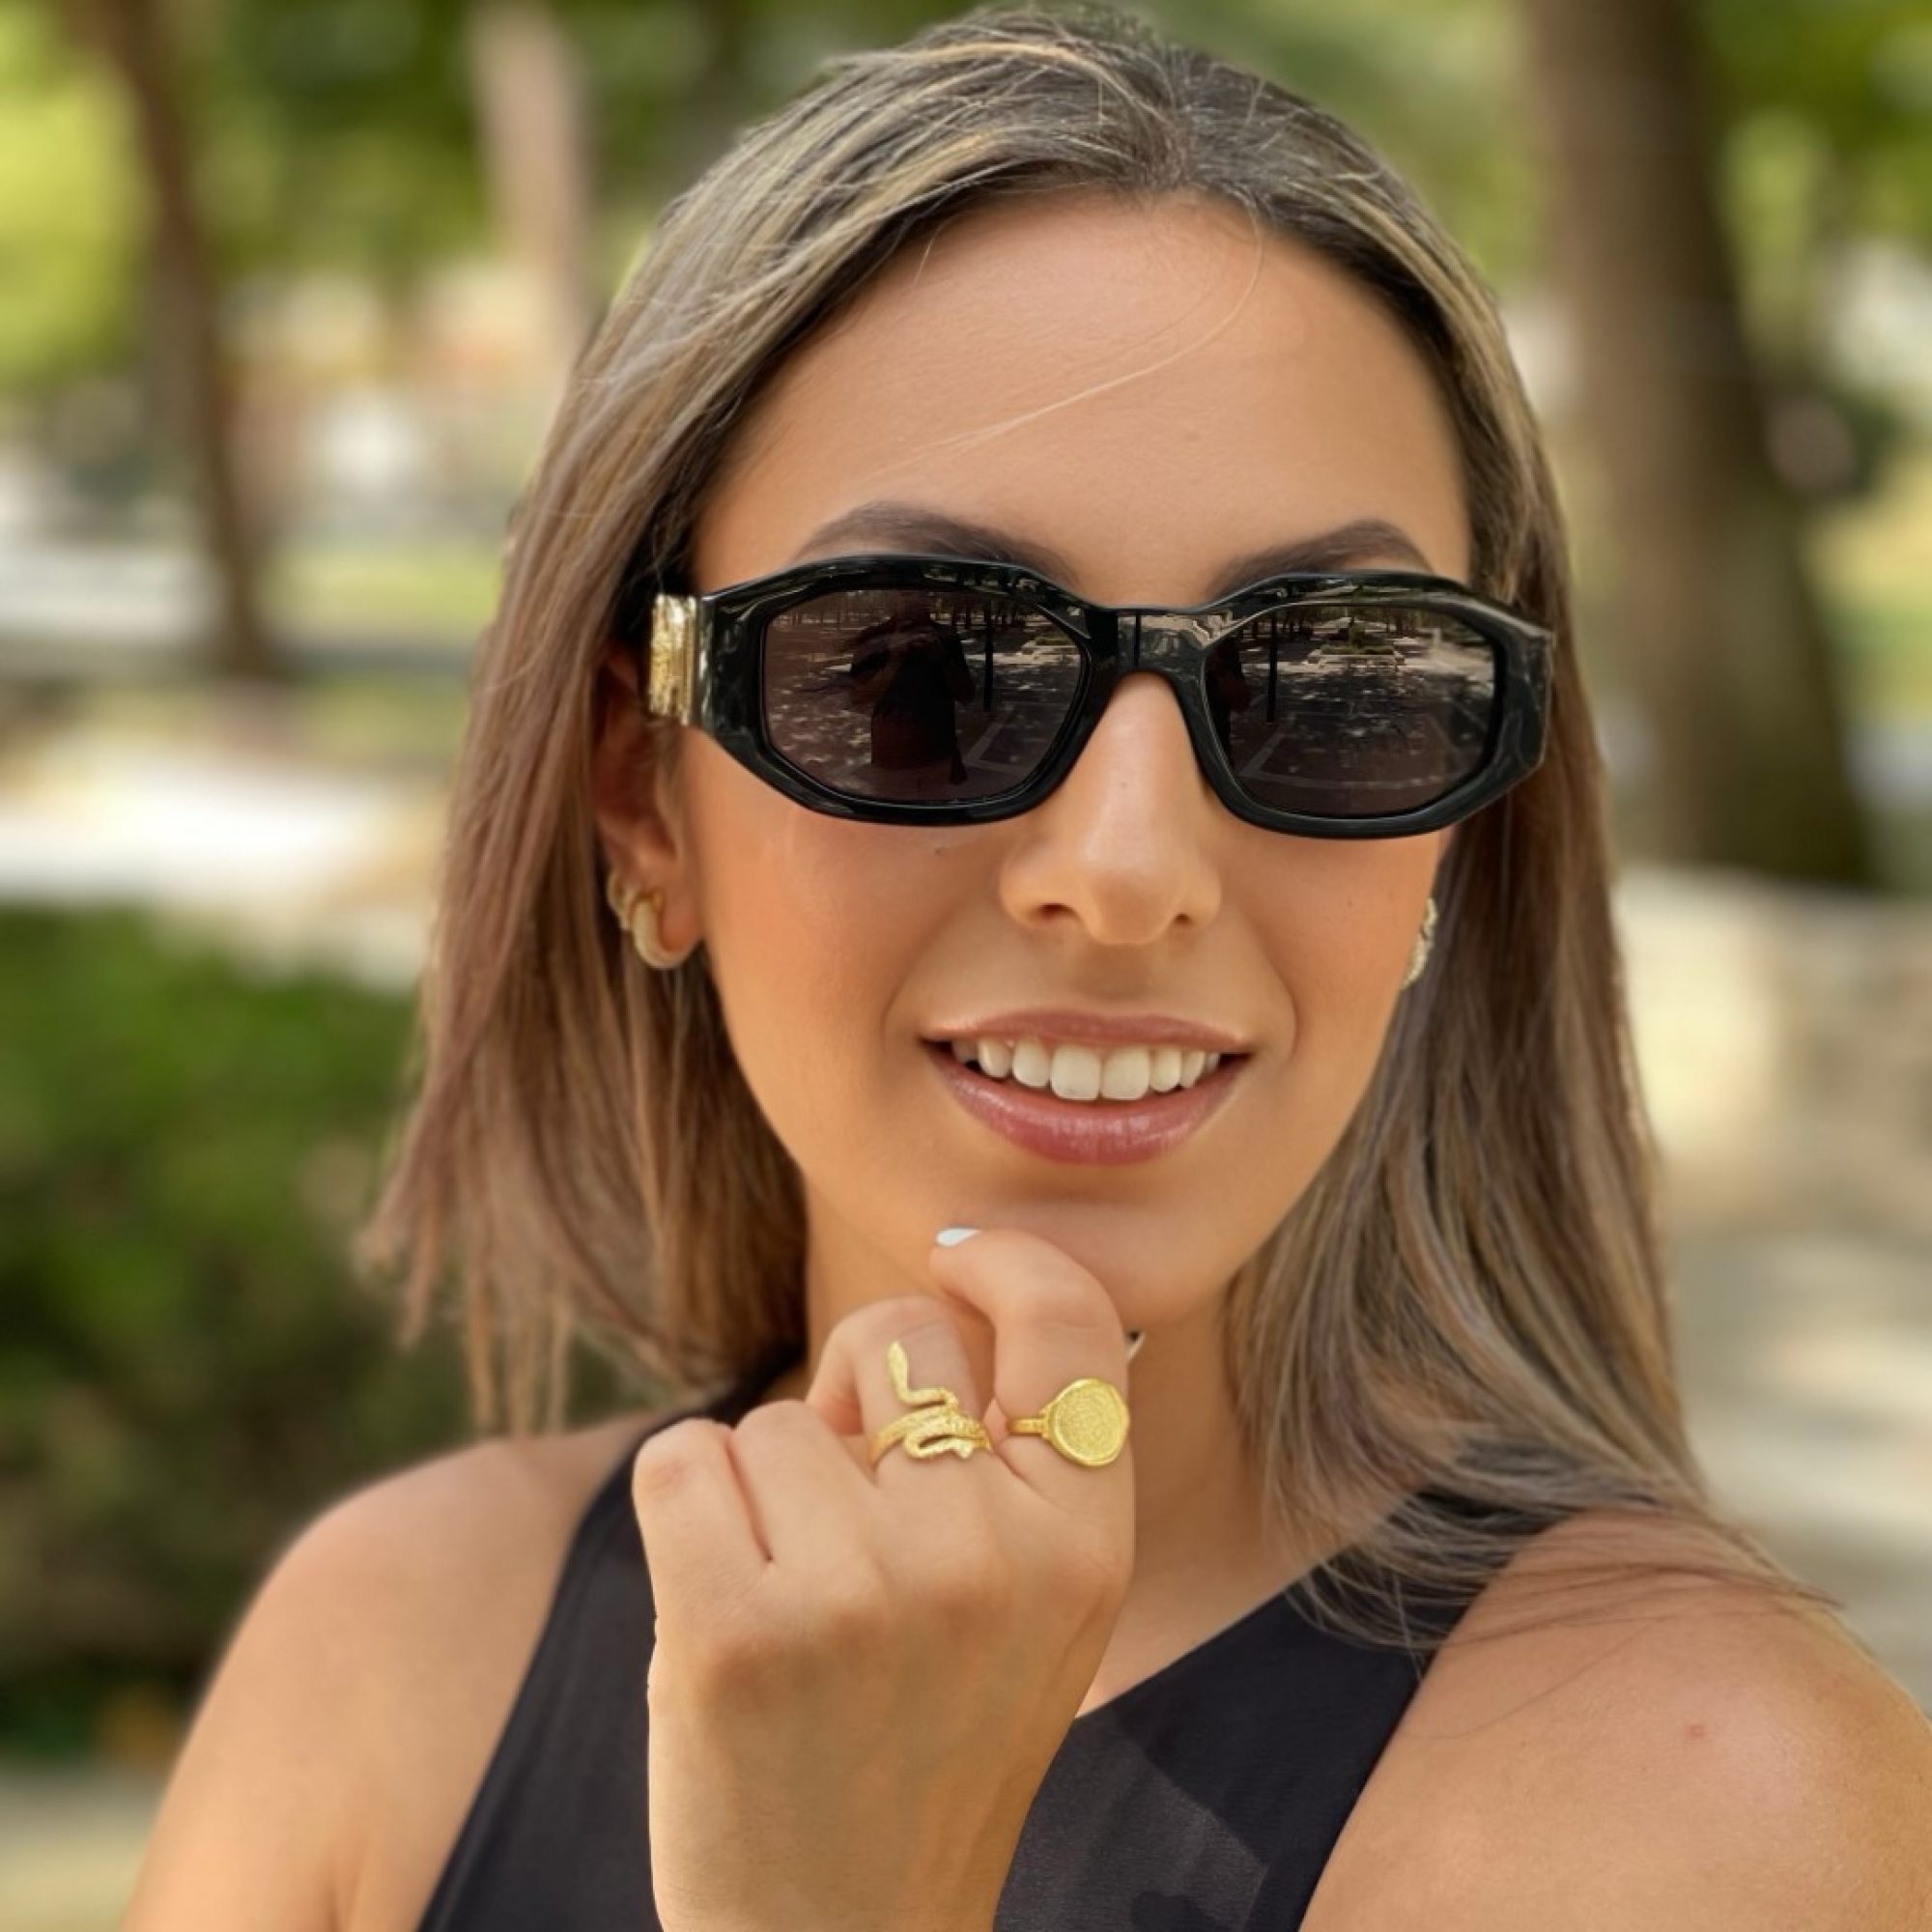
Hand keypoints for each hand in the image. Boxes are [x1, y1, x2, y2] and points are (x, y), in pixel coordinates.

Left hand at [631, 1226, 1136, 1931]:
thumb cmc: (918, 1745)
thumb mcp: (1029, 1610)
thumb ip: (1005, 1465)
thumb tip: (934, 1295)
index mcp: (1085, 1547)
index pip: (1074, 1326)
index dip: (1012, 1263)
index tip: (955, 1259)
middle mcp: (994, 1556)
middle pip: (897, 1337)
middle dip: (858, 1389)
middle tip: (848, 1512)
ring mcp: (866, 1593)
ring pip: (779, 1418)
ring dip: (766, 1492)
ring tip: (795, 1614)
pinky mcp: (735, 1630)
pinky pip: (685, 1457)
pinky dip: (684, 1510)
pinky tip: (717, 1608)